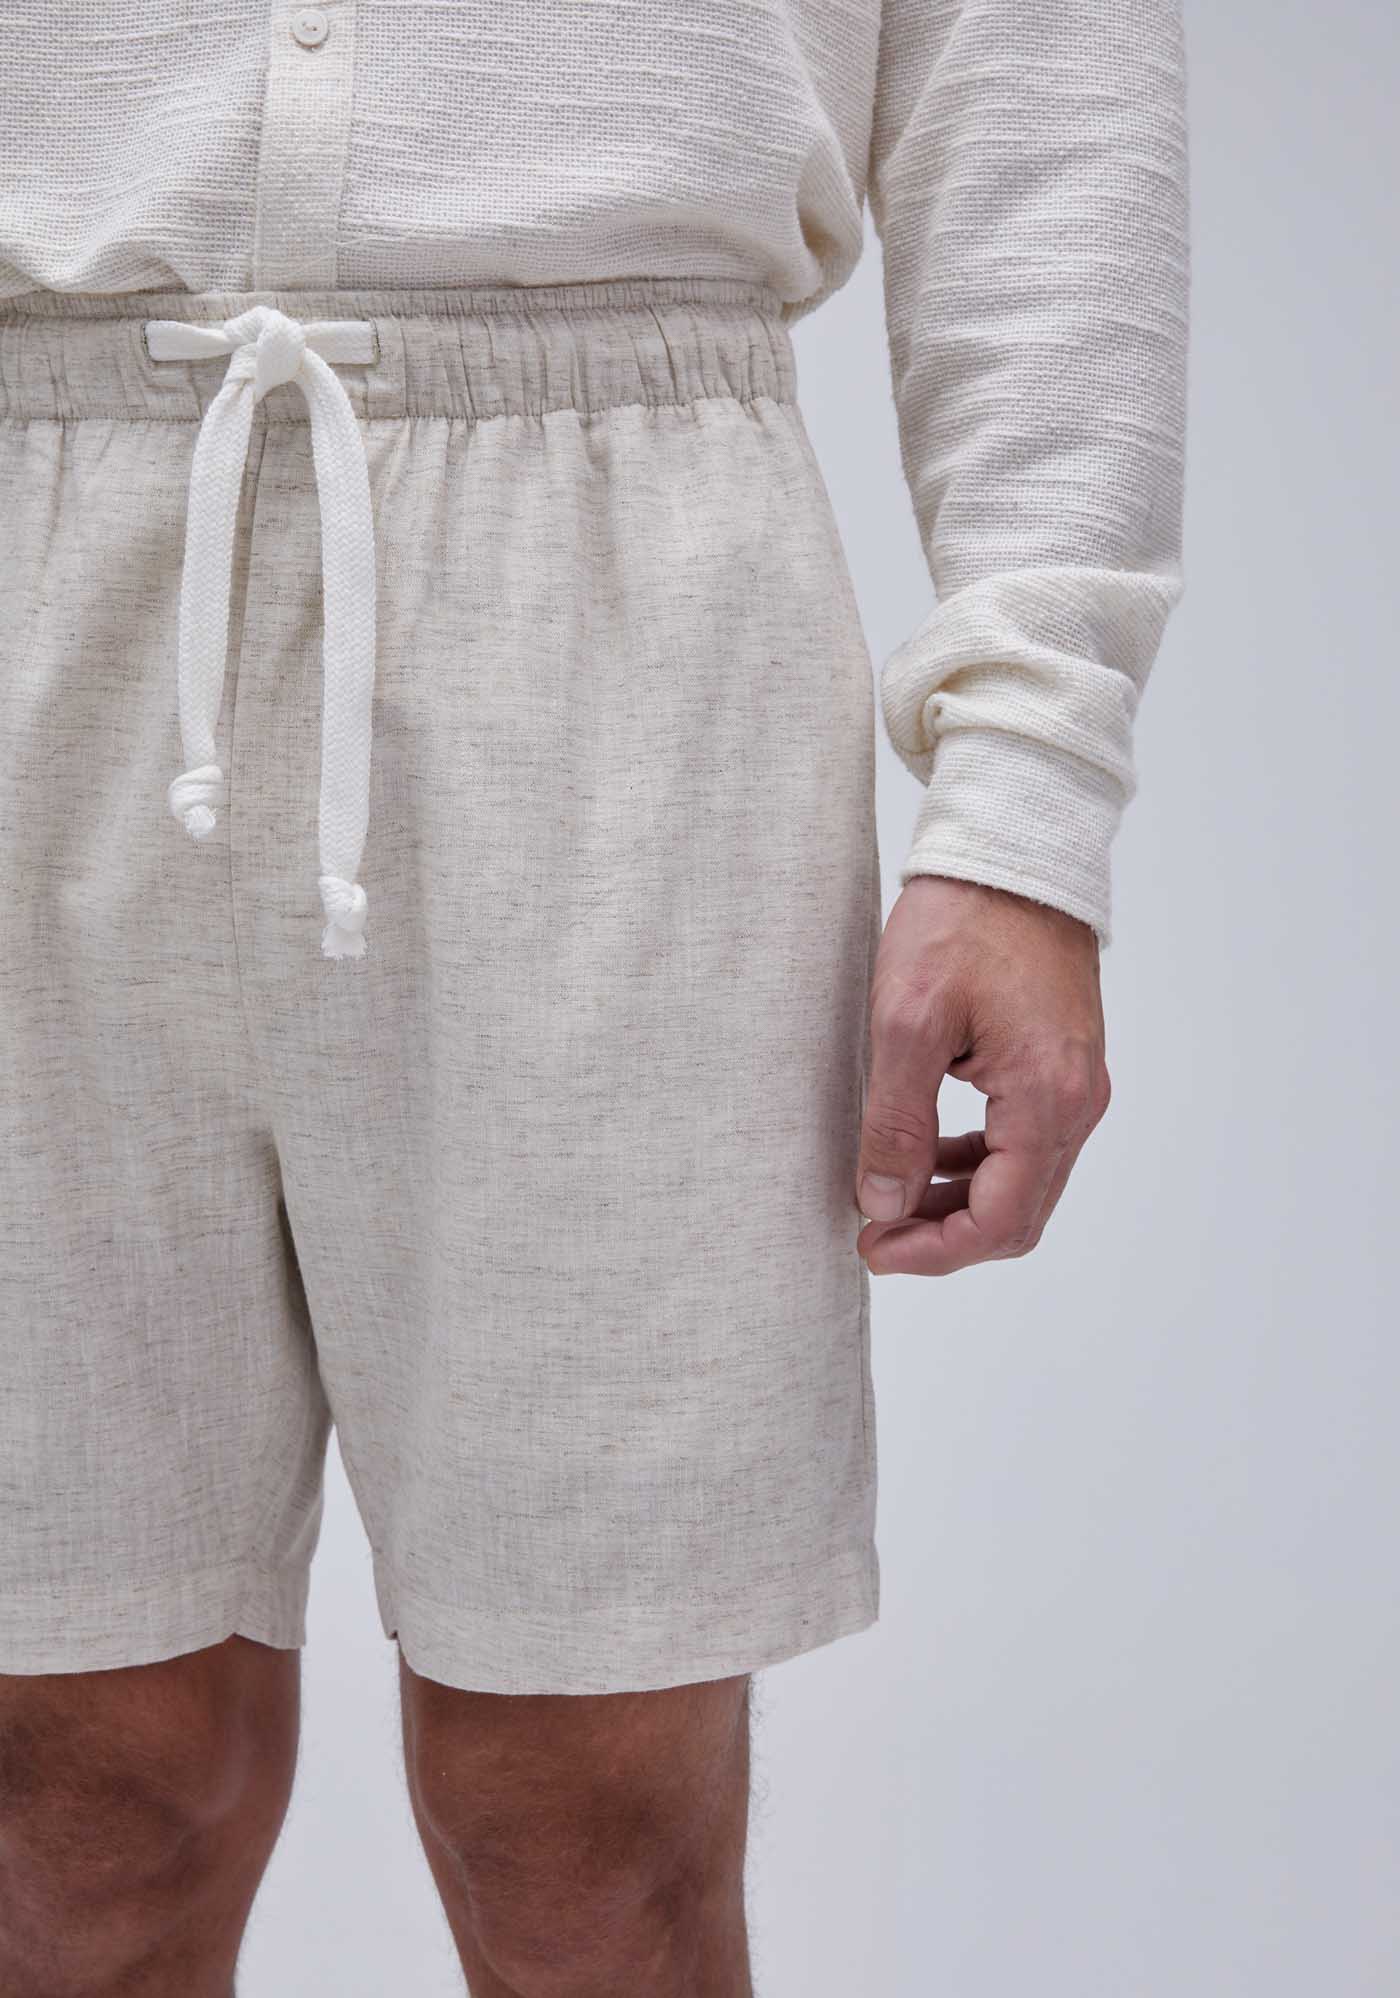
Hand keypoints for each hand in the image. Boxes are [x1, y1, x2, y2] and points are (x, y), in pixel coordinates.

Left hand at [855, 875, 1110, 1274]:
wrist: (1013, 848)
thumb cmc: (962, 921)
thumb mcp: (906, 1024)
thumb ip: (896, 1123)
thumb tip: (885, 1203)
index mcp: (1047, 1099)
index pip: (1000, 1221)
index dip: (933, 1250)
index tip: (871, 1246)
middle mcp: (1078, 1102)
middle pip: (1018, 1214)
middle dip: (945, 1236)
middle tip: (874, 1234)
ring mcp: (1077, 1083)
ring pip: (1023, 1181)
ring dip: (958, 1201)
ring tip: (889, 1198)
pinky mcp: (1062, 1063)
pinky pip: (1027, 1141)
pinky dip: (977, 1162)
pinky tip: (926, 1151)